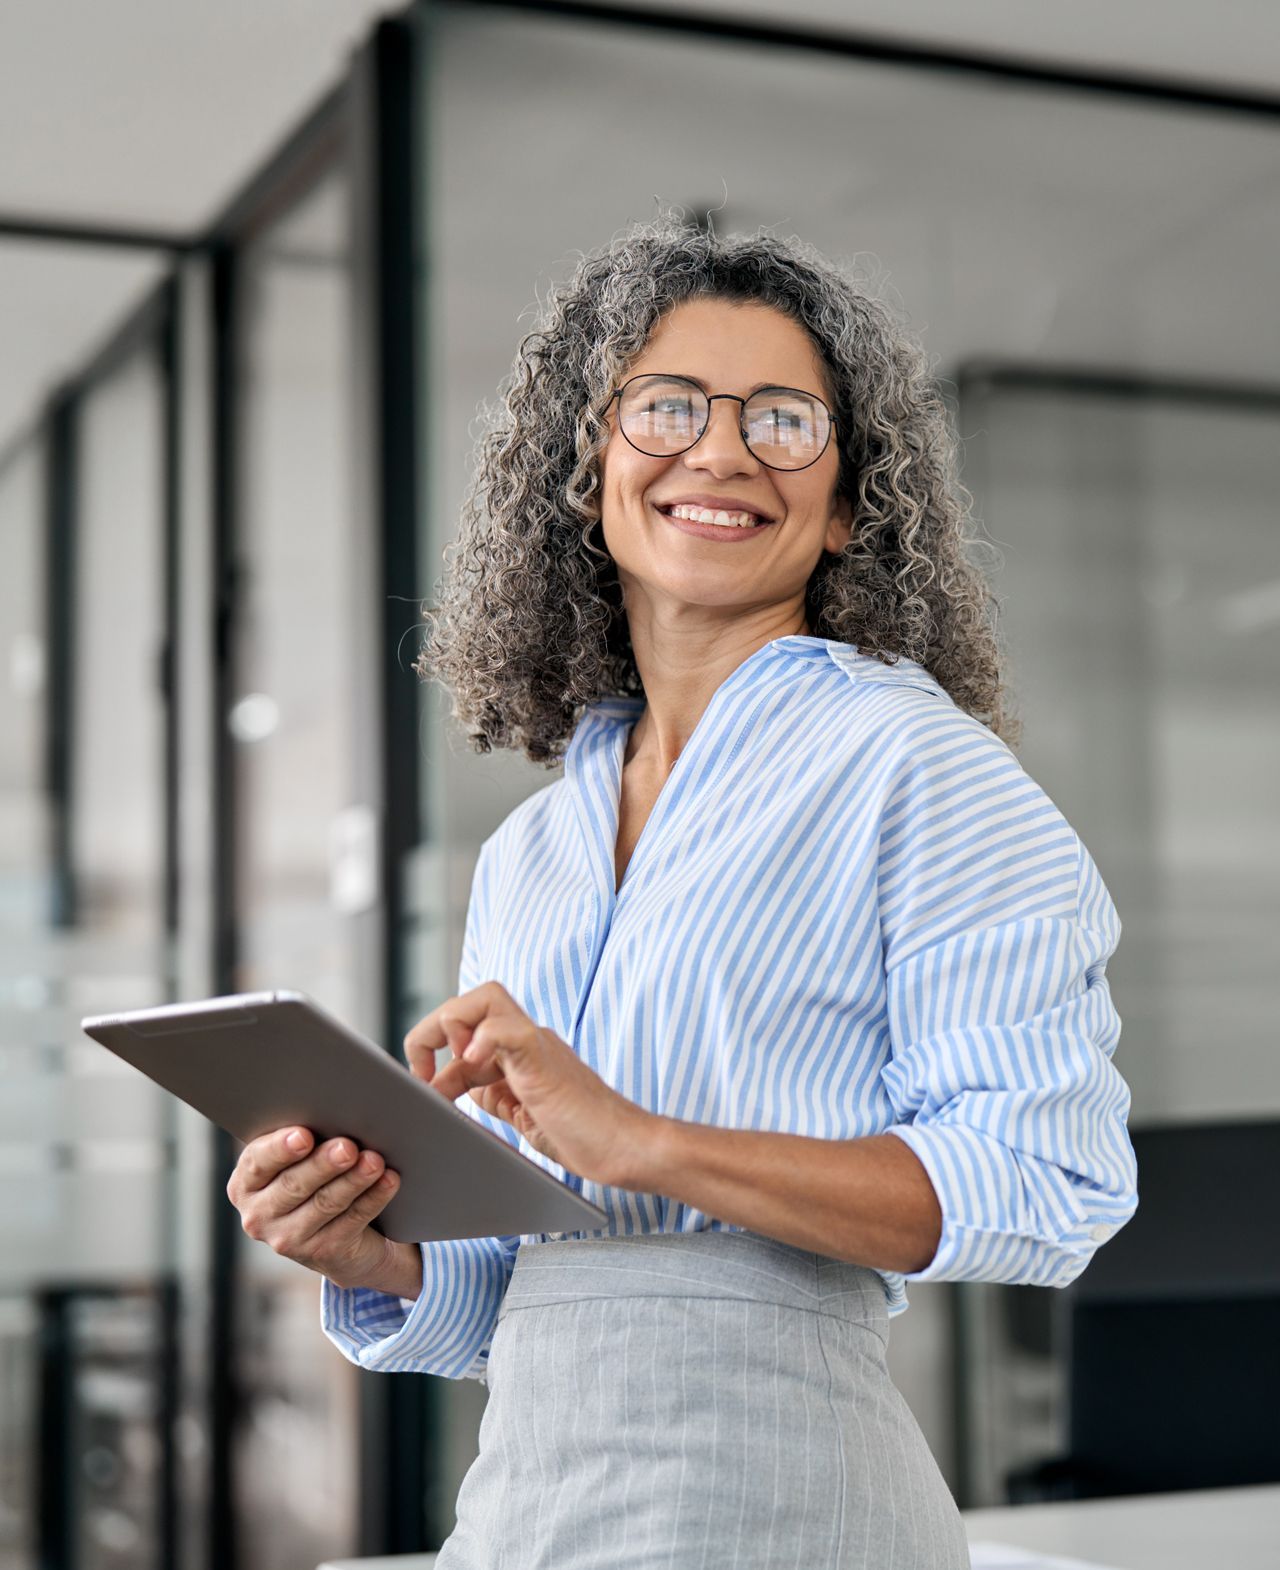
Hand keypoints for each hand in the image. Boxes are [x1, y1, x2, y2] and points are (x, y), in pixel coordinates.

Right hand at [225, 1126, 421, 1296]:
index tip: (304, 1135)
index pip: (258, 1162)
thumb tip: (333, 1109)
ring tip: (374, 1160)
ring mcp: (288, 1239)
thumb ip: (302, 1136)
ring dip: (353, 1180)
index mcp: (246, 1183)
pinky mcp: (323, 1253)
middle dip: (323, 1164)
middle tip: (348, 1146)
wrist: (334, 1236)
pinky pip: (352, 1221)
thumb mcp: (297, 1159)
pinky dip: (373, 1198)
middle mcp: (259, 1215)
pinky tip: (388, 1181)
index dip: (281, 1149)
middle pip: (294, 1185)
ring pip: (325, 1204)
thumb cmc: (313, 1175)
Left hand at [404, 981, 651, 1186]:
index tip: (422, 1091)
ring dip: (451, 1026)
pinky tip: (472, 1064)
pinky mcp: (543, 1059)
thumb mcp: (520, 1113)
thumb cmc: (582, 1135)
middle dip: (432, 1028)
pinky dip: (482, 1038)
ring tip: (446, 1069)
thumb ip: (491, 1094)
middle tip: (421, 1074)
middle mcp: (525, 1039)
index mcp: (518, 1052)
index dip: (432, 1056)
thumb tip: (450, 1087)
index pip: (463, 1031)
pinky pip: (507, 1027)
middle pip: (471, 1000)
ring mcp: (536, 1044)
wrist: (625, 1147)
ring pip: (485, 998)